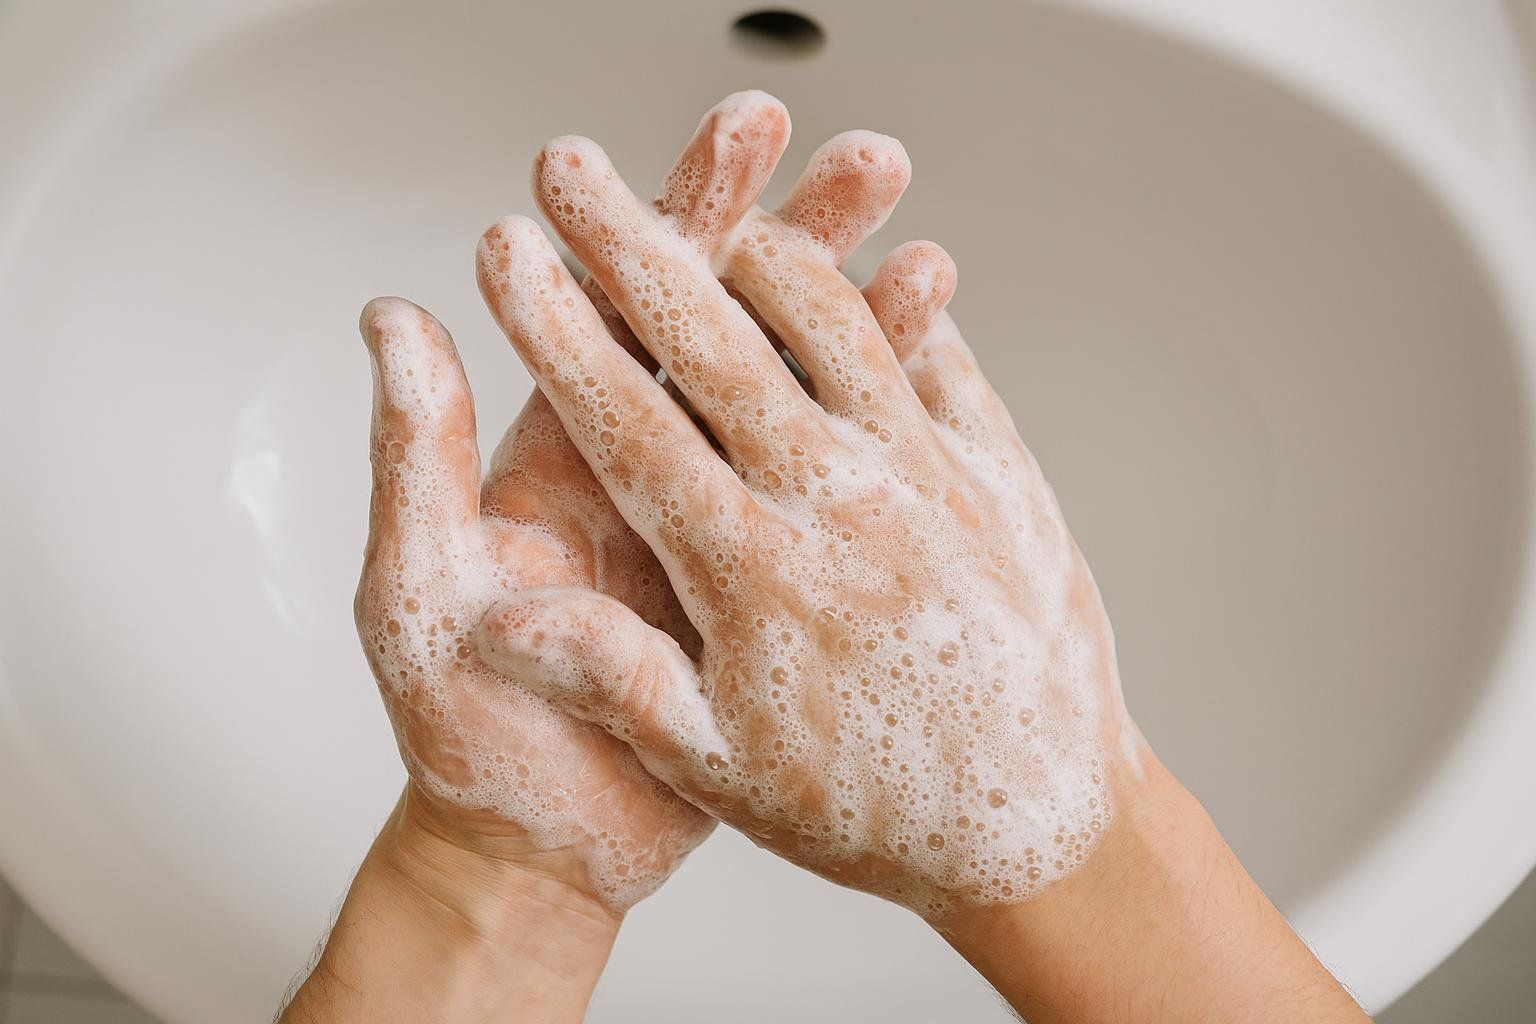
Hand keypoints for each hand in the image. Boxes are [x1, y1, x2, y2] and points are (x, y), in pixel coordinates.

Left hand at [354, 90, 940, 911]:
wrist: (544, 852)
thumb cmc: (468, 738)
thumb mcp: (422, 594)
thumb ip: (417, 461)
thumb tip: (393, 318)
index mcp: (567, 455)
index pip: (631, 309)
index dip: (686, 218)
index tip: (744, 137)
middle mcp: (650, 471)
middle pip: (730, 327)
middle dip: (796, 235)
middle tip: (866, 161)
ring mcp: (722, 527)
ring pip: (796, 400)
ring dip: (857, 319)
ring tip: (921, 242)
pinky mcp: (772, 588)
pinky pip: (830, 496)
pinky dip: (879, 434)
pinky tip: (929, 391)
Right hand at [472, 112, 1143, 917]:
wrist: (1047, 833)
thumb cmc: (874, 814)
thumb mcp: (723, 773)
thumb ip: (617, 679)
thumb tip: (518, 613)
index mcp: (752, 576)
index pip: (628, 420)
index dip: (556, 326)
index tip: (506, 252)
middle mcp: (841, 507)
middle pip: (714, 341)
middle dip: (628, 239)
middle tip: (571, 167)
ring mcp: (930, 481)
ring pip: (833, 323)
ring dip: (762, 241)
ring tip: (716, 187)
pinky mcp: (1002, 476)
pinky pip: (939, 360)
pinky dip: (893, 303)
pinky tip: (866, 267)